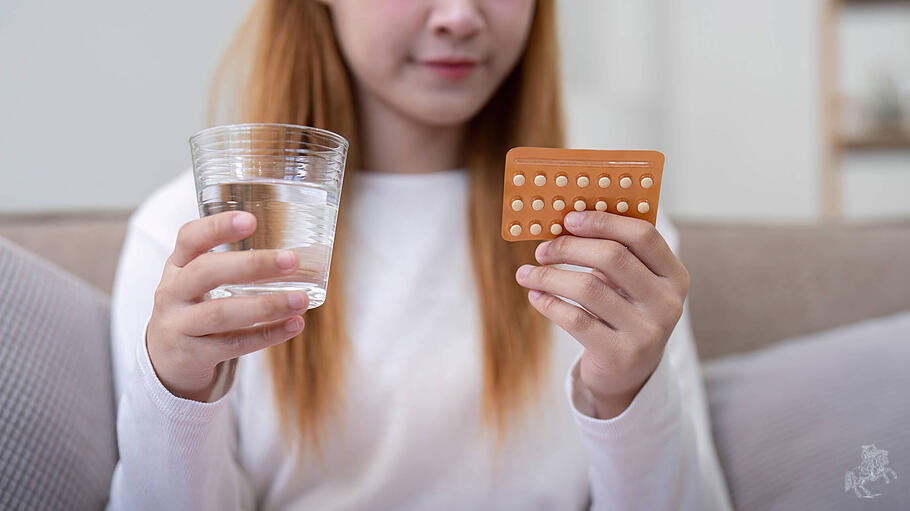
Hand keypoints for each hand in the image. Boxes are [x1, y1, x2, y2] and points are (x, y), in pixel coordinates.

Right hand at [146, 211, 308, 401]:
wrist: (166, 360)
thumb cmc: (194, 308)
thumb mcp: (198, 281)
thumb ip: (232, 265)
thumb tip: (293, 253)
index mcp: (178, 266)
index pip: (190, 238)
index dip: (217, 227)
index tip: (251, 220)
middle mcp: (172, 292)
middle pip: (206, 272)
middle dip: (252, 265)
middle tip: (291, 260)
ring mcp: (178, 325)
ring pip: (221, 313)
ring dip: (266, 305)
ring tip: (301, 299)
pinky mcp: (192, 355)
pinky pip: (233, 344)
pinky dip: (268, 335)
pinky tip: (294, 325)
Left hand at [515, 210, 689, 418]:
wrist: (629, 374)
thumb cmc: (624, 314)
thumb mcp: (631, 284)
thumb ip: (613, 253)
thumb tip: (565, 222)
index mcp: (674, 276)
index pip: (643, 235)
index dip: (603, 222)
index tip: (568, 218)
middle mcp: (667, 303)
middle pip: (613, 257)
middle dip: (569, 247)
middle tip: (542, 249)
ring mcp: (647, 331)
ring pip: (588, 288)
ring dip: (549, 276)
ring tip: (527, 273)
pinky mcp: (620, 355)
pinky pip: (575, 319)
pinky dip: (549, 303)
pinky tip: (535, 296)